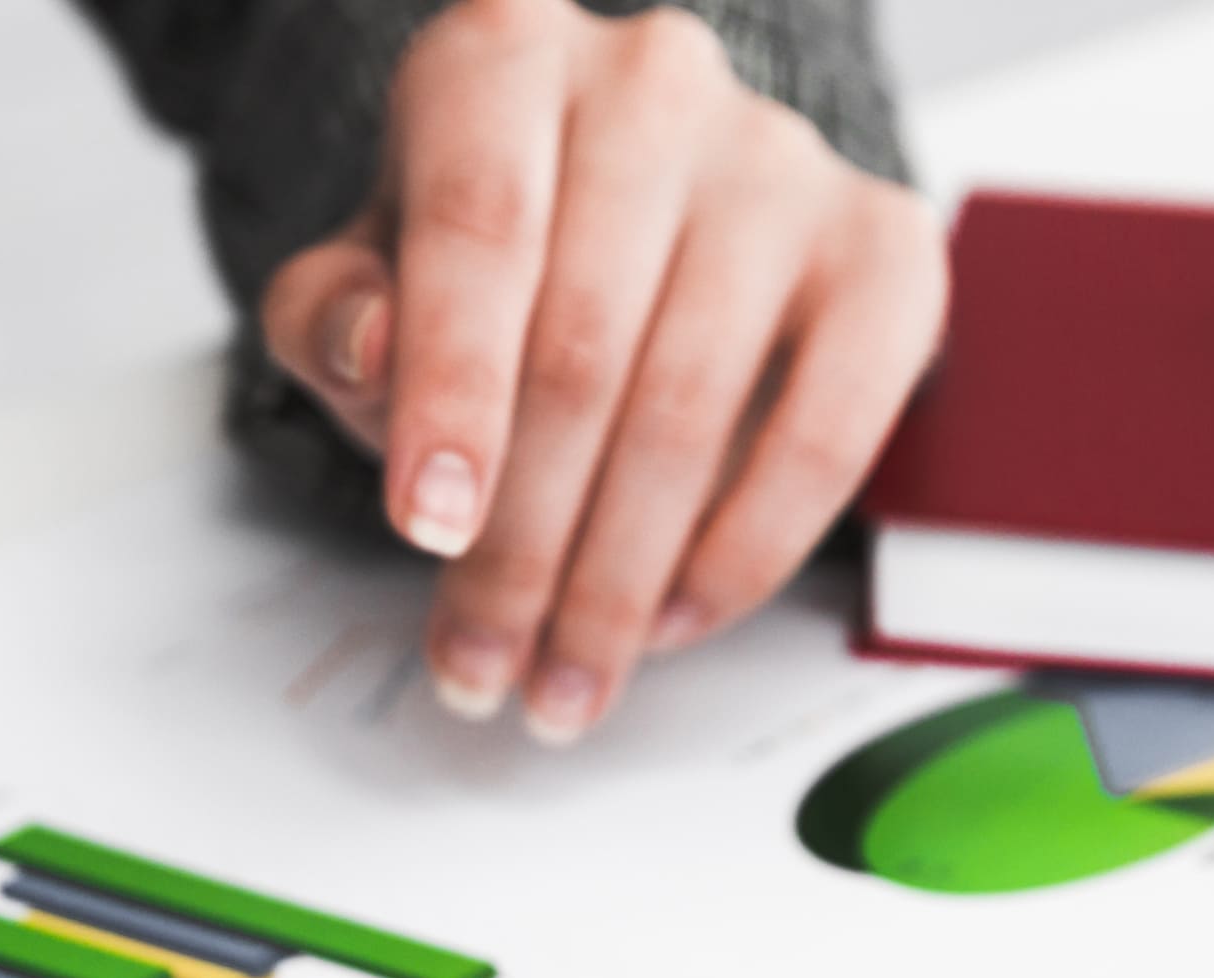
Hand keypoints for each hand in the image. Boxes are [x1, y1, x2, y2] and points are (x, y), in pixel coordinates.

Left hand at [257, 0, 946, 742]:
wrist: (610, 214)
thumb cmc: (475, 259)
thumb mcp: (360, 278)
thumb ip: (329, 317)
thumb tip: (368, 348)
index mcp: (501, 58)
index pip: (479, 230)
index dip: (452, 395)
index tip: (426, 531)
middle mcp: (652, 80)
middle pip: (583, 348)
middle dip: (521, 543)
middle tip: (482, 663)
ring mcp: (778, 158)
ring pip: (691, 405)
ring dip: (618, 580)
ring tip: (563, 679)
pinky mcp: (884, 241)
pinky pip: (834, 423)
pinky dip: (749, 544)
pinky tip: (673, 619)